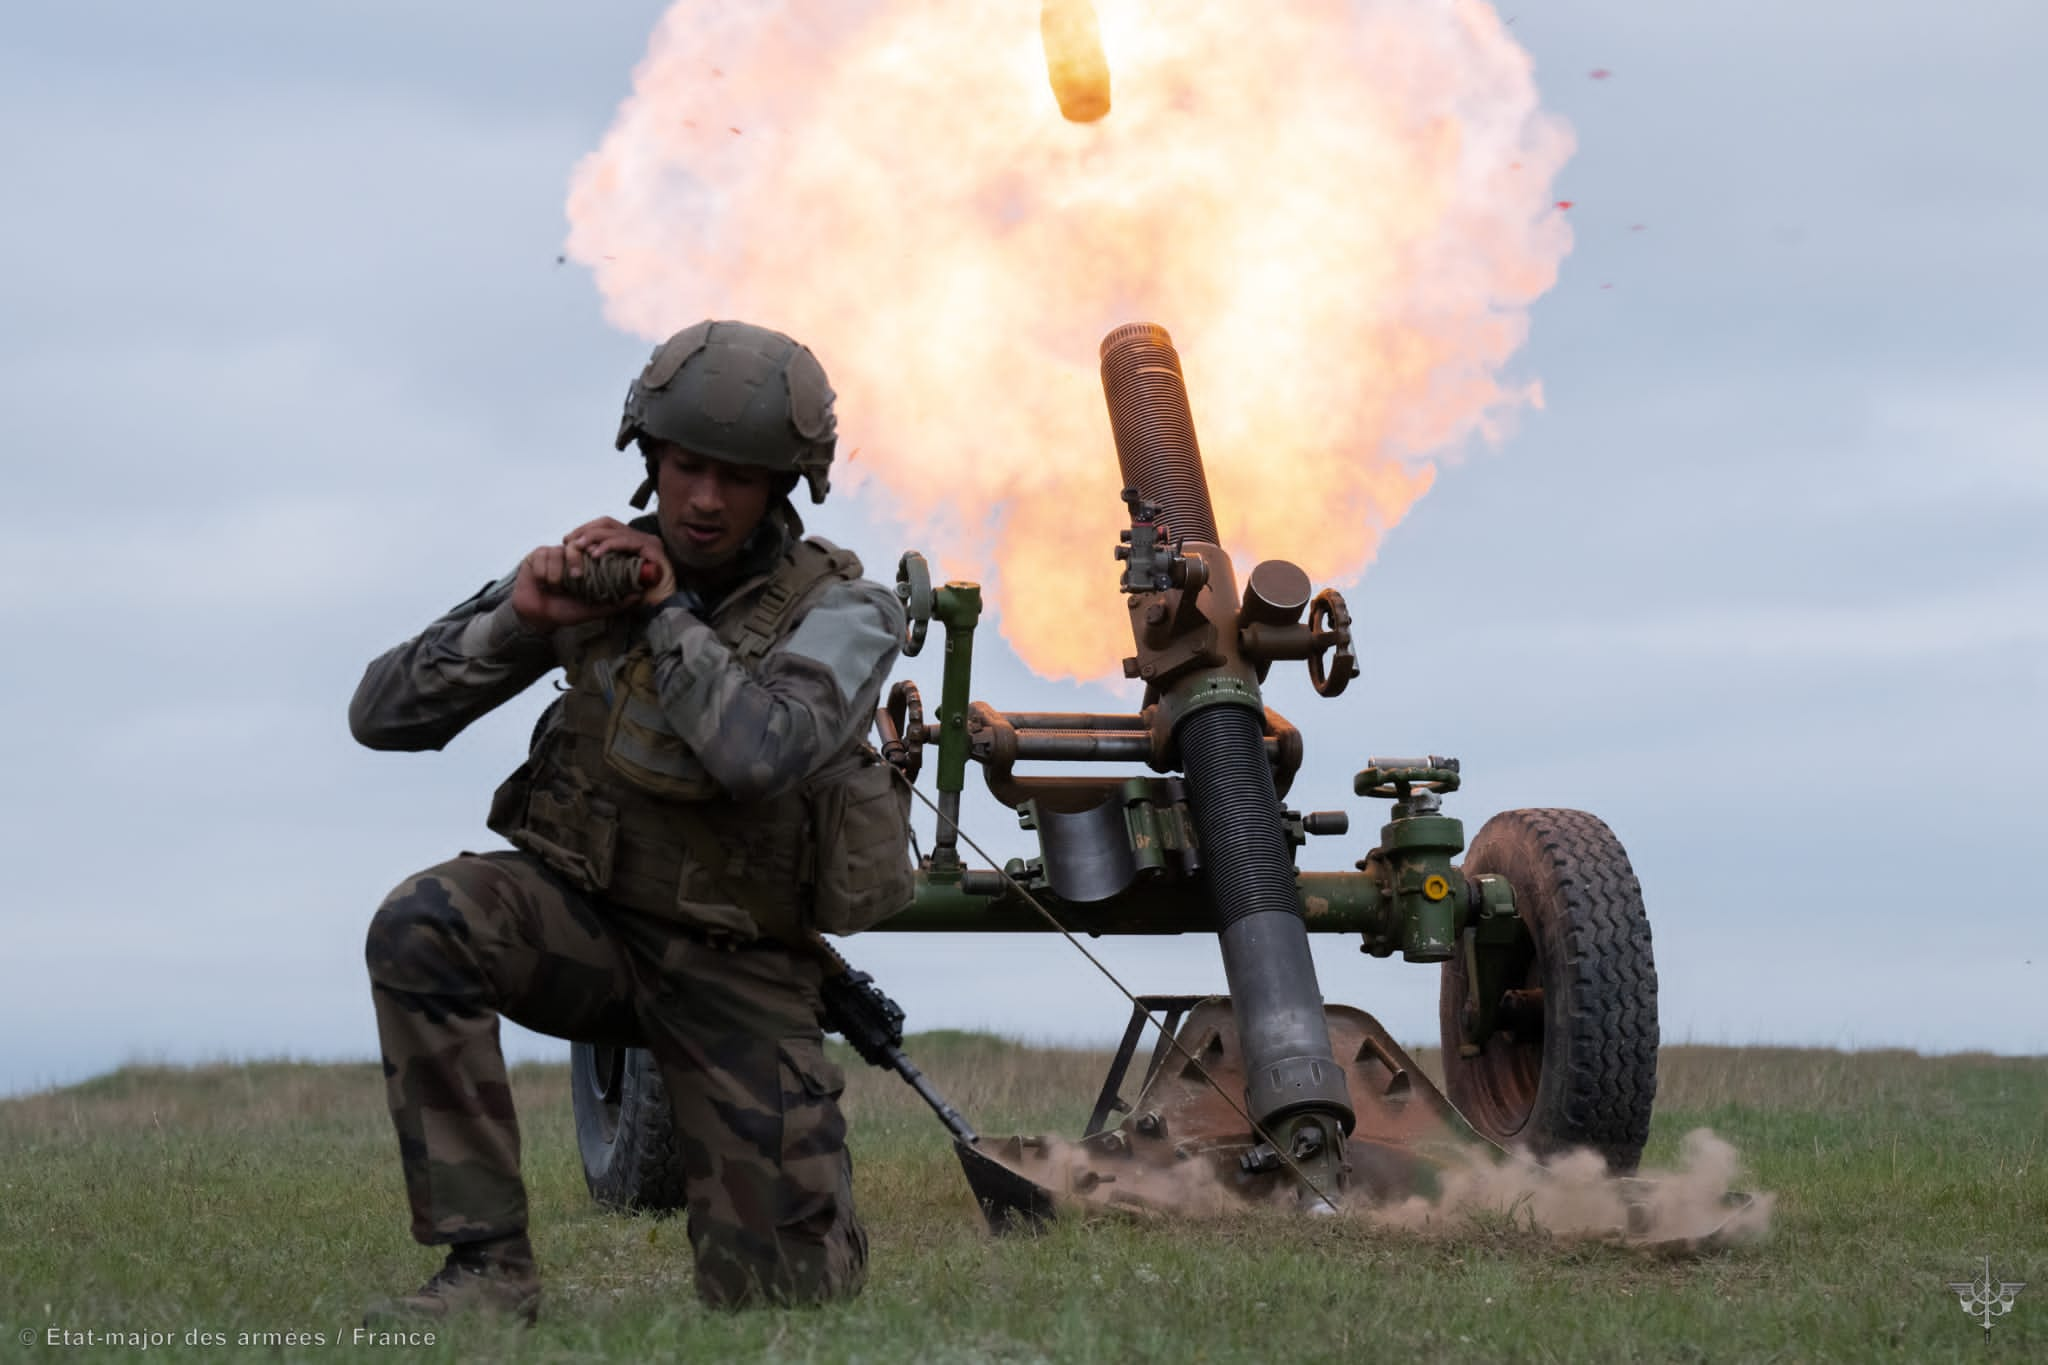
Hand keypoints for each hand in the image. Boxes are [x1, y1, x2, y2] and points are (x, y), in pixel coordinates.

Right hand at [509, 543, 635, 631]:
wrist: (538, 618)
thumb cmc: (565, 611)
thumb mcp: (593, 609)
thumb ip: (615, 603)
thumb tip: (638, 596)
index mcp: (583, 564)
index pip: (592, 548)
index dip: (595, 550)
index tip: (596, 558)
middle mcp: (568, 556)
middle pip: (575, 545)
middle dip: (575, 560)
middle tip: (576, 577)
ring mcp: (551, 554)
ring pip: (557, 552)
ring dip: (557, 573)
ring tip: (556, 587)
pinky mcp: (535, 556)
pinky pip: (542, 556)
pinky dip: (544, 573)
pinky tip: (543, 584)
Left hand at [562, 516, 677, 605]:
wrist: (665, 609)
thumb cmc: (640, 596)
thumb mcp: (617, 577)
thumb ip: (605, 566)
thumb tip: (583, 555)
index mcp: (633, 541)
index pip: (606, 525)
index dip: (585, 529)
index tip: (568, 539)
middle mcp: (642, 537)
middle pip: (608, 523)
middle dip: (585, 530)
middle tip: (570, 542)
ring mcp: (649, 542)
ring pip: (615, 530)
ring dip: (594, 537)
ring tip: (579, 547)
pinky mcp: (653, 549)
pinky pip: (627, 542)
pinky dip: (610, 545)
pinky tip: (596, 554)